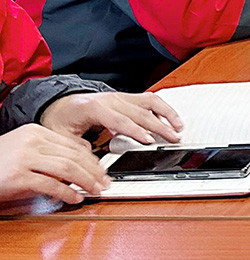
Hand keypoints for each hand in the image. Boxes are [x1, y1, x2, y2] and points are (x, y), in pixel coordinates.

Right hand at [0, 124, 108, 204]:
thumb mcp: (24, 151)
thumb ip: (48, 152)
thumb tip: (81, 158)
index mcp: (35, 131)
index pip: (72, 144)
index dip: (91, 159)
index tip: (101, 170)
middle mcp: (31, 141)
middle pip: (73, 156)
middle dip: (94, 171)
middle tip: (104, 182)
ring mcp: (24, 158)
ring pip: (67, 168)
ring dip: (86, 182)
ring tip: (94, 191)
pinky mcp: (18, 176)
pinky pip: (51, 185)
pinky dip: (67, 193)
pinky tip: (75, 199)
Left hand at [40, 91, 182, 146]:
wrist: (61, 103)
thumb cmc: (62, 119)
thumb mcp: (61, 136)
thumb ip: (76, 149)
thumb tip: (92, 163)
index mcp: (94, 108)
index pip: (120, 119)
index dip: (135, 131)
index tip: (148, 141)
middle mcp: (111, 99)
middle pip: (140, 112)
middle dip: (159, 126)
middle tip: (172, 139)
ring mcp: (121, 97)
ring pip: (149, 103)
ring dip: (166, 115)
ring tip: (178, 128)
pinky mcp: (127, 98)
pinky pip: (150, 100)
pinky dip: (164, 108)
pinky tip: (172, 118)